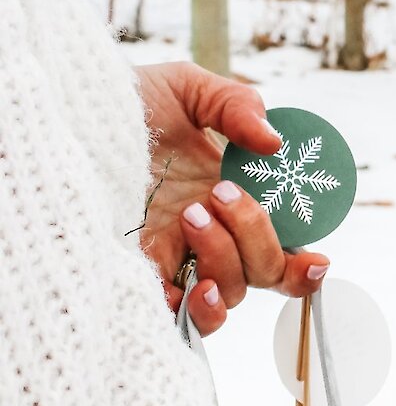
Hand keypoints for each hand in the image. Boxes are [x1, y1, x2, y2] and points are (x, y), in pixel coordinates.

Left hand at [135, 62, 330, 335]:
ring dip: (222, 257)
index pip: (283, 248)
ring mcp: (179, 257)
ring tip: (189, 213)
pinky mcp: (144, 274)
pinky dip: (196, 308)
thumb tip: (274, 144)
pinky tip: (186, 282)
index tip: (316, 257)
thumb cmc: (121, 102)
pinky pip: (183, 315)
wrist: (68, 115)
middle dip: (257, 237)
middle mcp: (213, 236)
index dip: (306, 266)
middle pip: (265, 272)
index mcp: (234, 200)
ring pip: (230, 292)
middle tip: (221, 194)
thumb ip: (237, 105)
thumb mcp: (187, 89)